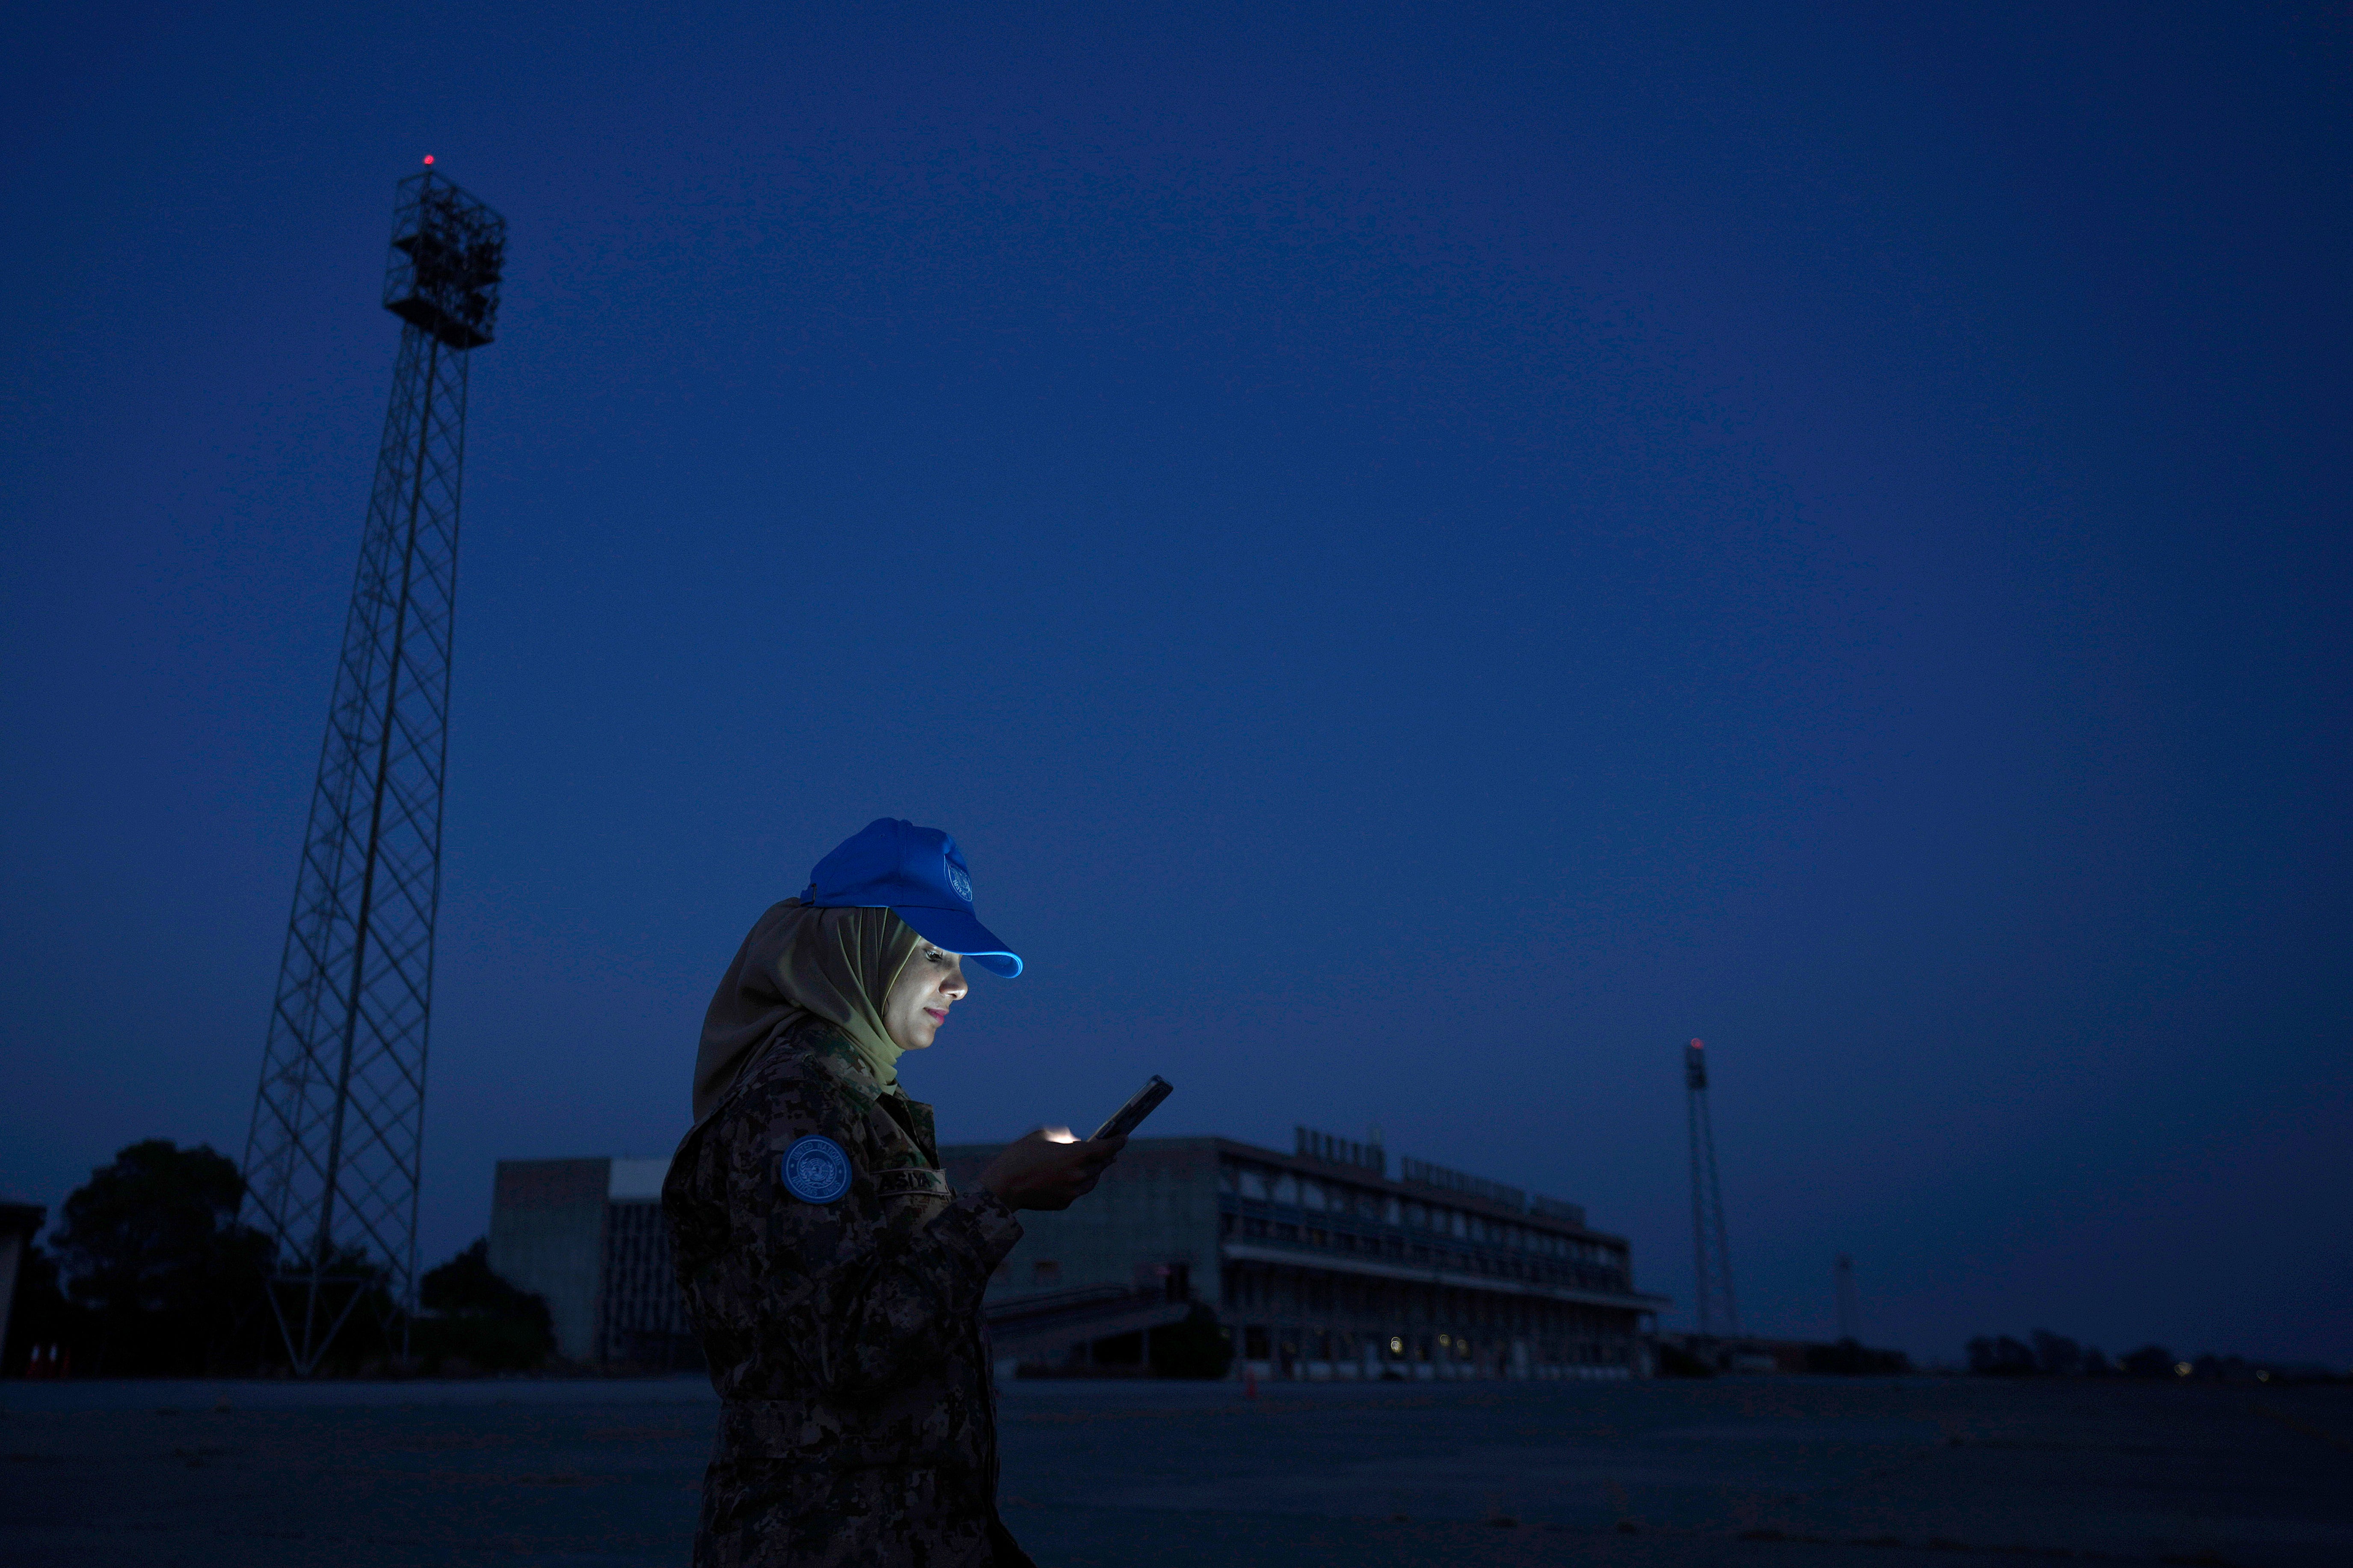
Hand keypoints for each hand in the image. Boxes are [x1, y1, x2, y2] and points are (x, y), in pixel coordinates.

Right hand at [978, 1127, 1125, 1211]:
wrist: (1003, 1187)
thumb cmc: (1020, 1155)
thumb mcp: (1042, 1136)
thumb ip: (1065, 1137)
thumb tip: (1076, 1144)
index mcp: (1076, 1155)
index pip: (1106, 1148)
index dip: (1117, 1142)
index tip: (1124, 1137)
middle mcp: (1079, 1175)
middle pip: (1101, 1165)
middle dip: (1106, 1156)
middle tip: (1111, 1151)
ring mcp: (1072, 1191)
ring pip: (1092, 1180)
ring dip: (1094, 1171)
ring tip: (1094, 1164)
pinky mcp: (1064, 1203)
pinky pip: (1077, 1190)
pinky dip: (1078, 1182)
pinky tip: (1072, 1177)